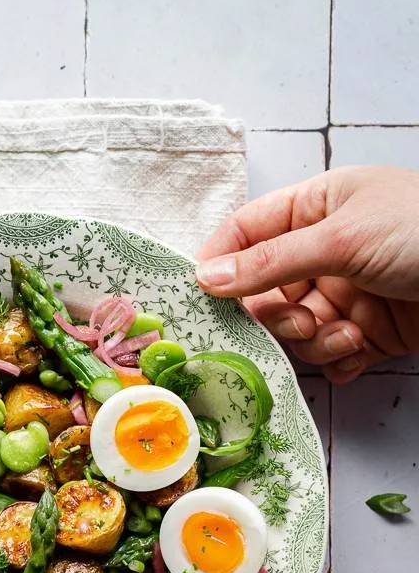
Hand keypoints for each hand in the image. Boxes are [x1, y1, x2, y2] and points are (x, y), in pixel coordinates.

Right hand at [195, 166, 418, 382]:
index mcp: (317, 209)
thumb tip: (206, 276)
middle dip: (277, 316)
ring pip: (296, 331)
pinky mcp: (370, 333)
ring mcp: (347, 294)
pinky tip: (358, 354)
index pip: (247, 233)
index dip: (221, 263)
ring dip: (314, 342)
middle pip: (265, 293)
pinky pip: (330, 357)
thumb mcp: (341, 237)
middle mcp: (326, 252)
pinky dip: (338, 363)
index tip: (202, 296)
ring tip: (347, 336)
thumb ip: (270, 261)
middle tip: (300, 321)